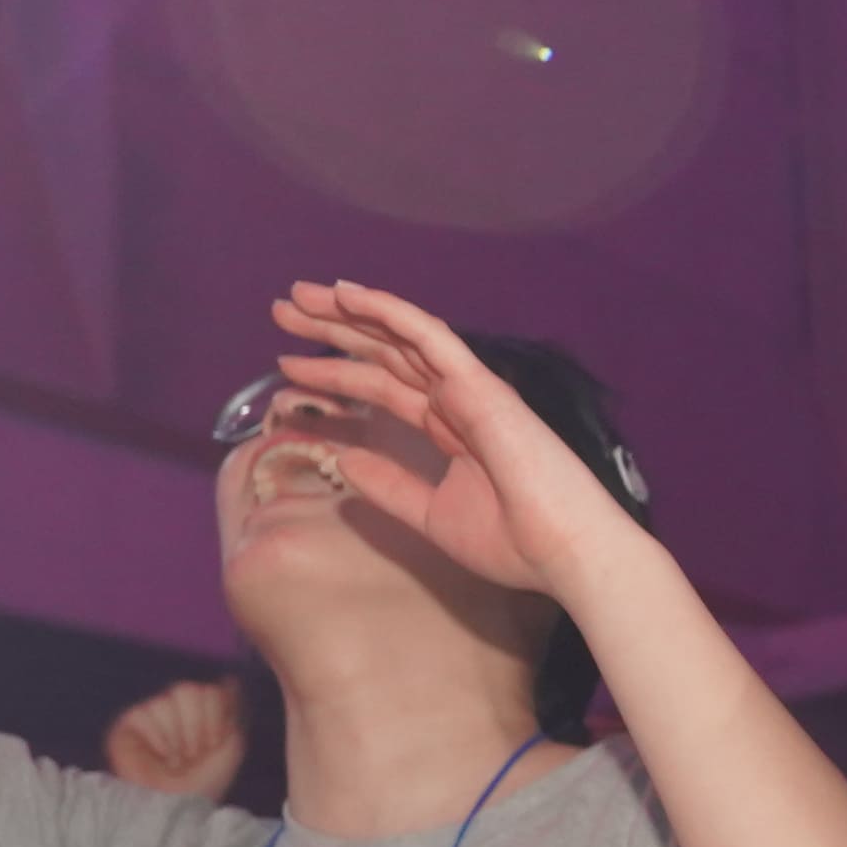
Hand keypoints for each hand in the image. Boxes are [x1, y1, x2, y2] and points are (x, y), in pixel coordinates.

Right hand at [103, 677, 247, 803]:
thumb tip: (229, 679)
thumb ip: (231, 708)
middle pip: (189, 690)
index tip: (212, 747)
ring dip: (177, 738)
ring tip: (174, 760)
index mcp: (200, 709)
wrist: (178, 805)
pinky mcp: (128, 724)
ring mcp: (151, 713)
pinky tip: (157, 757)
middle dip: (197, 728)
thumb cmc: (206, 781)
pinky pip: (146, 713)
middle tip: (192, 756)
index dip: (215, 720)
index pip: (211, 690)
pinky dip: (157, 739)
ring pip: (167, 701)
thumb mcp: (230, 744)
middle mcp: (175, 707)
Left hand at [260, 282, 652, 606]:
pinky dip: (388, 311)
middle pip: (383, 353)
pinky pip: (428, 336)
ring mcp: (469, 388)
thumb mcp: (433, 515)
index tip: (288, 366)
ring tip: (297, 297)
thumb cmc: (514, 543)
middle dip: (332, 331)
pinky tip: (348, 294)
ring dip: (348, 313)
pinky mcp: (479, 385)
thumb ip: (391, 487)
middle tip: (281, 311)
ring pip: (398, 336)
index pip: (382, 387)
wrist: (565, 552)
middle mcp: (456, 399)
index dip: (335, 373)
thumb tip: (344, 462)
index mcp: (450, 427)